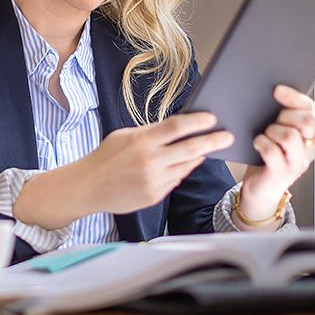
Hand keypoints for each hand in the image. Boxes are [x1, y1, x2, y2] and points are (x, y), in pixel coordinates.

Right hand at [81, 112, 233, 214]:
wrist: (87, 187)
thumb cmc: (105, 157)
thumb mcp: (124, 136)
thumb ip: (151, 132)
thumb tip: (179, 128)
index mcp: (142, 141)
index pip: (177, 127)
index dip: (199, 121)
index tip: (213, 118)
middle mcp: (150, 161)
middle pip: (191, 148)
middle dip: (213, 141)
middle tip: (228, 136)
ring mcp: (154, 181)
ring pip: (187, 166)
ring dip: (196, 157)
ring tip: (203, 149)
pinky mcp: (155, 196)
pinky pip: (176, 180)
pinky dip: (180, 170)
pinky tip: (177, 164)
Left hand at [239, 85, 314, 219]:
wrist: (259, 188)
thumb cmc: (267, 157)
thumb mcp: (277, 133)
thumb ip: (282, 116)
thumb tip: (274, 92)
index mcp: (309, 134)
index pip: (311, 109)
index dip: (295, 97)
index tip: (277, 89)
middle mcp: (308, 148)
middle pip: (305, 122)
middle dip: (284, 116)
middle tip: (271, 121)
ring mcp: (297, 163)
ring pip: (289, 136)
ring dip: (272, 131)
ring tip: (264, 135)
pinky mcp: (281, 173)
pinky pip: (272, 151)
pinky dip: (261, 143)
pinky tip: (257, 143)